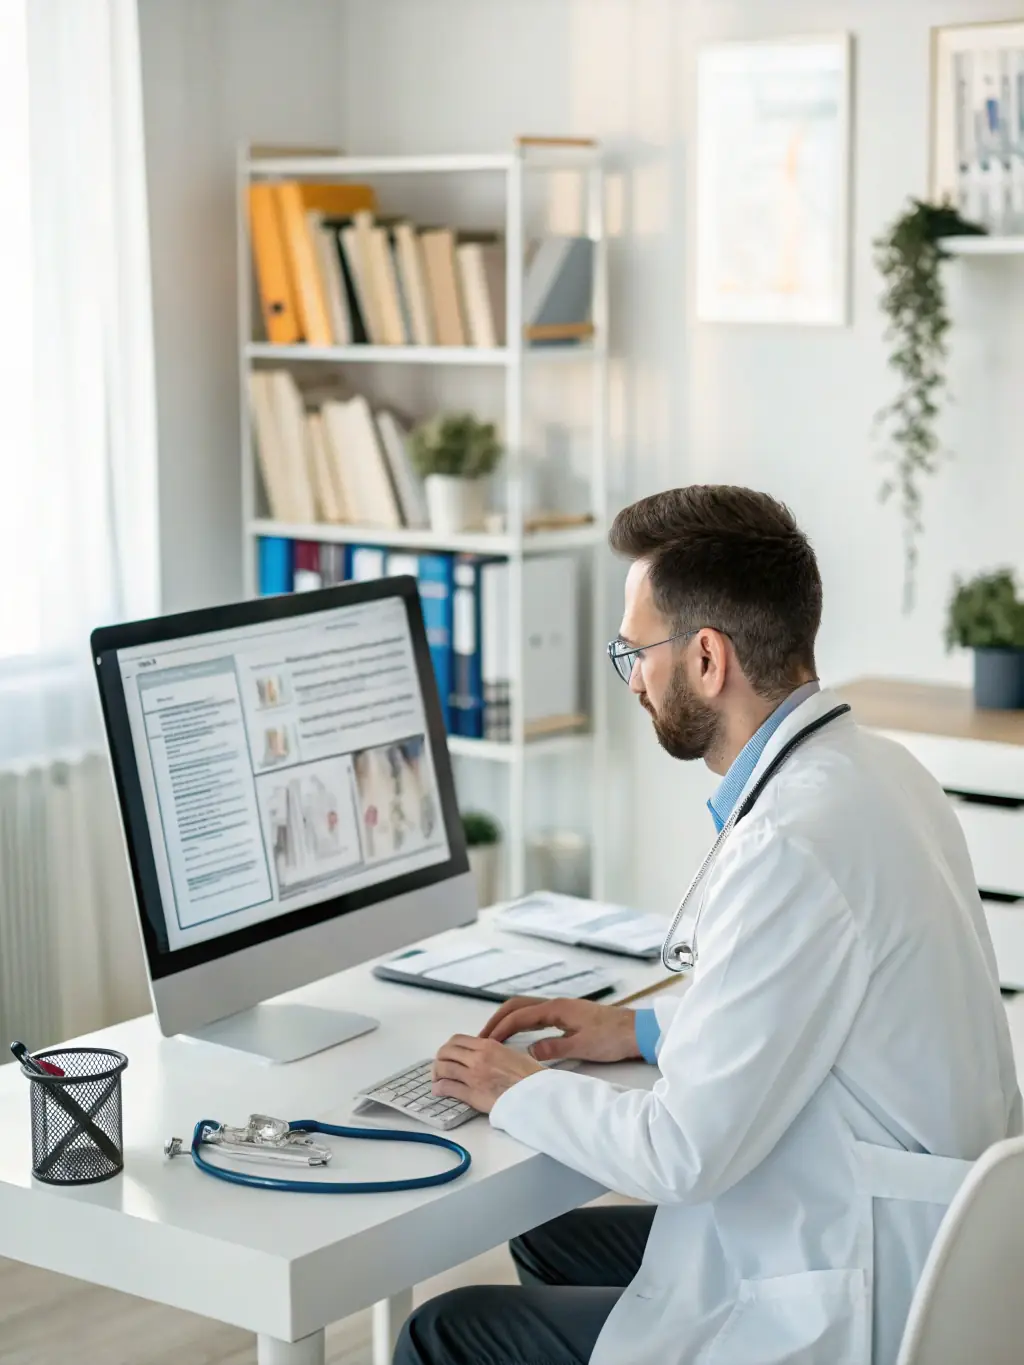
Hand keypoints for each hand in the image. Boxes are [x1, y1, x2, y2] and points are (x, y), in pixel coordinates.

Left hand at [432, 1035, 541, 1113]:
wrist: (535, 1095)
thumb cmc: (530, 1076)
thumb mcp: (512, 1053)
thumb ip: (494, 1052)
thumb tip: (484, 1055)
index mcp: (488, 1045)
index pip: (457, 1040)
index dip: (449, 1046)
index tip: (449, 1053)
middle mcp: (477, 1058)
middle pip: (446, 1052)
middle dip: (440, 1059)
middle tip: (440, 1066)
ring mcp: (473, 1076)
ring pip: (443, 1069)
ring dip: (436, 1073)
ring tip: (437, 1079)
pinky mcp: (471, 1094)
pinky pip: (448, 1088)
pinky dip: (440, 1088)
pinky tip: (439, 1090)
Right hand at [479, 996, 641, 1063]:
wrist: (636, 1030)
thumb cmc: (612, 1037)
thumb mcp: (583, 1047)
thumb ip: (555, 1049)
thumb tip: (528, 1052)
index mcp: (557, 1009)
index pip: (519, 1016)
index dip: (499, 1029)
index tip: (484, 1043)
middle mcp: (556, 1004)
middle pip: (517, 1006)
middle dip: (497, 1020)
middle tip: (481, 1037)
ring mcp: (562, 1008)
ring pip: (526, 1008)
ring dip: (508, 1020)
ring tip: (494, 1036)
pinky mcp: (567, 1015)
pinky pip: (536, 1015)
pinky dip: (521, 1022)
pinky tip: (519, 1035)